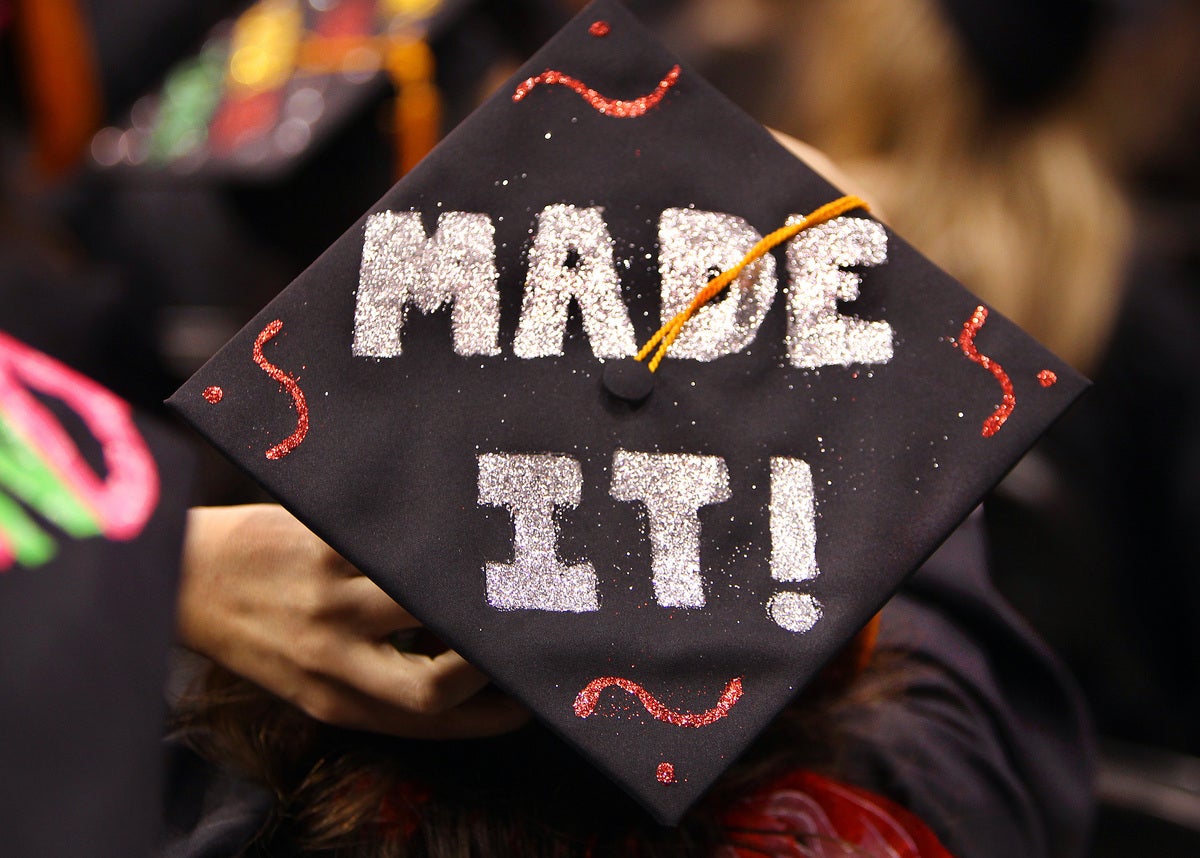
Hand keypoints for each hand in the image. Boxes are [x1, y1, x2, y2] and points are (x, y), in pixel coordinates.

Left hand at [177, 504, 529, 738]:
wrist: (188, 575)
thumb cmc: (258, 628)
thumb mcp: (310, 679)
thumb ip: (378, 679)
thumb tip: (465, 664)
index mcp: (333, 697)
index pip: (430, 719)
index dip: (491, 713)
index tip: (525, 696)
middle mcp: (332, 657)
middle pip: (435, 681)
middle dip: (491, 661)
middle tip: (522, 632)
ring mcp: (330, 597)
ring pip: (427, 602)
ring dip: (472, 591)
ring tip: (499, 574)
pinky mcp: (326, 543)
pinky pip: (402, 543)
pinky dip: (440, 540)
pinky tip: (458, 530)